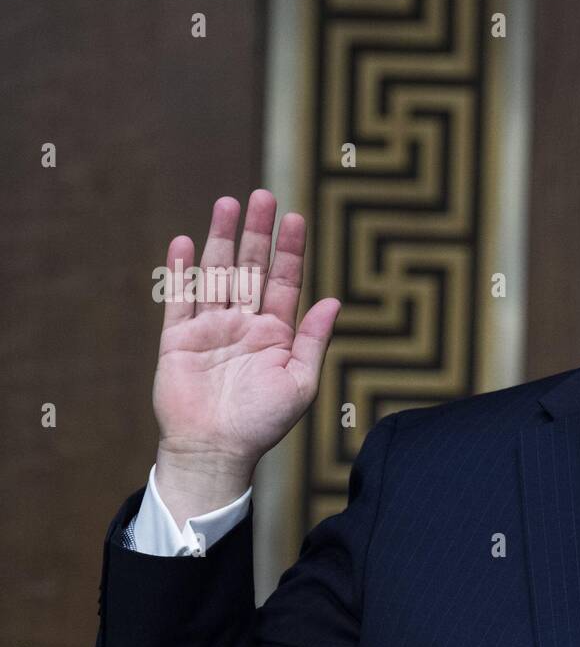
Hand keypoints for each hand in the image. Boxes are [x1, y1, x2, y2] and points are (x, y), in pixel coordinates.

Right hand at [152, 190, 339, 522]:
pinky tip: (187, 242)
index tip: (295, 217)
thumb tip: (333, 299)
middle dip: (256, 233)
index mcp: (276, 334)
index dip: (289, 250)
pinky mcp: (178, 339)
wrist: (215, 451)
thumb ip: (314, 340)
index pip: (284, 282)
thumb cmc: (262, 423)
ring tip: (228, 203)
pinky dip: (182, 271)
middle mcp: (244, 325)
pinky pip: (180, 299)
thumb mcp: (301, 382)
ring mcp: (211, 329)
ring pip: (217, 274)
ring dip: (222, 239)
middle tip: (262, 195)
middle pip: (250, 268)